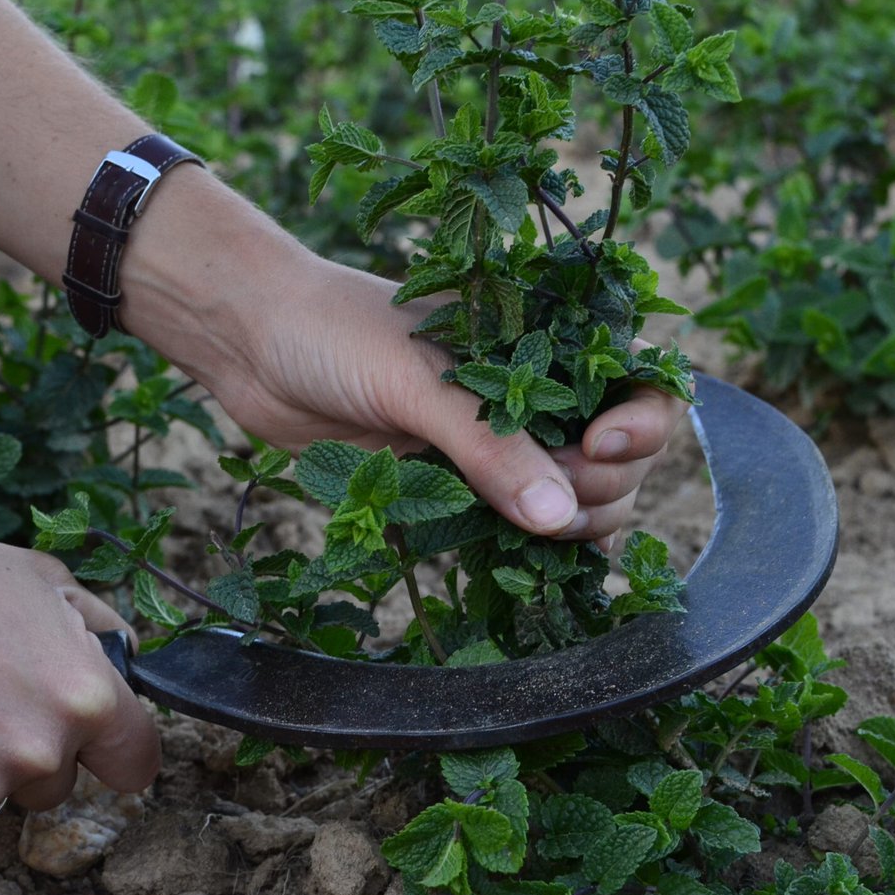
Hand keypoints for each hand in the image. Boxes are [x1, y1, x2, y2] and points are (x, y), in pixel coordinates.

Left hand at [201, 256, 688, 547]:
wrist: (252, 343)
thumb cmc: (336, 333)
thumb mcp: (418, 381)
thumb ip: (488, 447)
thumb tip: (559, 516)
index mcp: (542, 342)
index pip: (638, 385)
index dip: (642, 423)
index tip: (598, 445)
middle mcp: (529, 394)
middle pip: (620, 458)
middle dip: (604, 486)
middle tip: (553, 500)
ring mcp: (492, 442)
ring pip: (572, 500)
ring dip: (571, 525)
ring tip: (527, 530)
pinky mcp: (450, 482)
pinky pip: (510, 525)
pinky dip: (525, 548)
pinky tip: (518, 561)